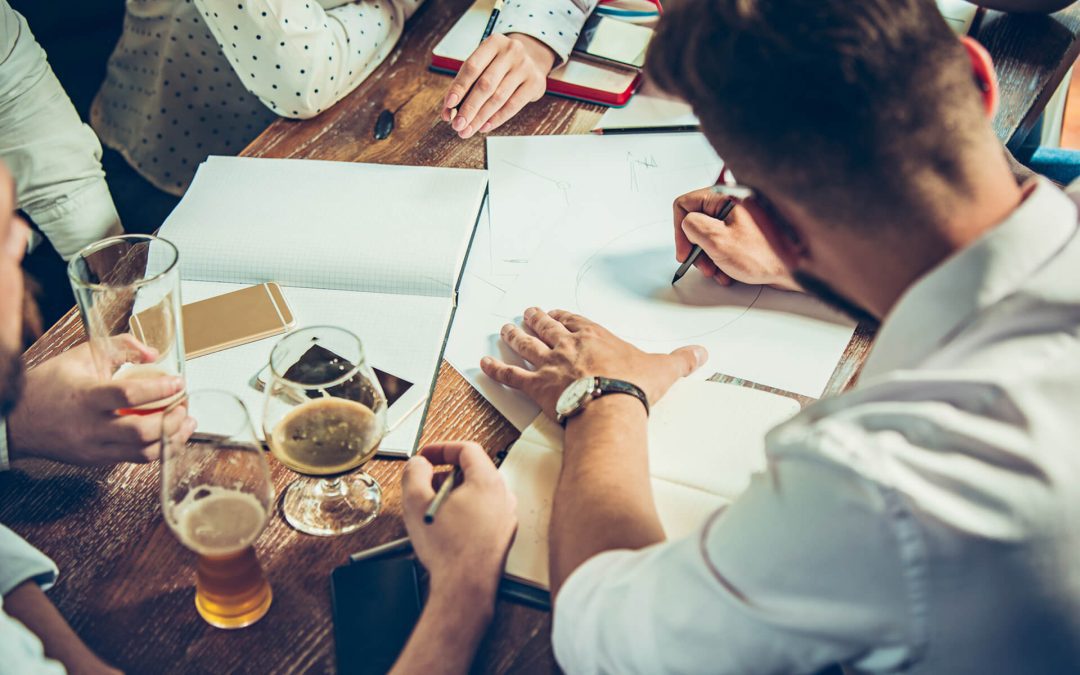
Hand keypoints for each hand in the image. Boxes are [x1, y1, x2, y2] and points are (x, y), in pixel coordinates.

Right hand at [7, 339, 193, 465]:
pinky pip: (136, 460)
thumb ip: (120, 347)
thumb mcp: (81, 356)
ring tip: (185, 421)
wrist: (18, 420)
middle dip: (172, 419)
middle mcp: (91, 427)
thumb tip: (153, 354)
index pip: (129, 395)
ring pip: (144, 452)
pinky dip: (159, 449)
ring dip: (173, 438)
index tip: (178, 382)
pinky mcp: (98, 460)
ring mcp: (95, 448)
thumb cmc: (49, 386)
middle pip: (143, 432)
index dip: (160, 389)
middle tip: (183, 404)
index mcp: (87, 397)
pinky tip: (169, 435)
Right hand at [402, 442, 516, 593]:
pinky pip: (483, 512)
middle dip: (446, 474)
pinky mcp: (502, 535)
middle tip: (426, 484)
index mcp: (488, 482)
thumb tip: (418, 464)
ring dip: (454, 495)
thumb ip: (414, 473)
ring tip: (433, 510)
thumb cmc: (448, 551)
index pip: (468, 449)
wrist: (464, 588)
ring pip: (478, 493)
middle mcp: (503, 497)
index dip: (442, 448)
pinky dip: (464, 512)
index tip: (426, 455)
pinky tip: (446, 529)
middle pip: (474, 471)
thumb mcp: (416, 503)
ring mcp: (506, 517)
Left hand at [441, 33, 555, 138]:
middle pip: (485, 84)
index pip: (472, 67)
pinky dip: (497, 118)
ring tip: (468, 130)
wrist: (532, 60)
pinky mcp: (535, 83)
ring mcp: (525, 67)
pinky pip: (513, 105)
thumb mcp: (483, 65)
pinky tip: (485, 126)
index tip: (448, 105)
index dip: (459, 87)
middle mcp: (511, 51)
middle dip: (469, 108)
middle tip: (457, 125)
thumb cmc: (500, 65)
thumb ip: (466, 86)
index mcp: (494, 42)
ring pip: (498, 97)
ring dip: (480, 117)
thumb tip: (448, 112)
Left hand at [480, 308, 706, 418]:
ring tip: (504, 329)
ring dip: (514, 336)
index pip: (576, 321)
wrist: (610, 407)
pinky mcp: (535, 386)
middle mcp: (569, 346)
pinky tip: (482, 363)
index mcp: (596, 338)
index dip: (565, 316)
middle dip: (537, 318)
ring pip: (526, 345)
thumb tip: (702, 353)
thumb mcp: (664, 369)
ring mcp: (549, 364)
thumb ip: (682, 360)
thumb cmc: (633, 388)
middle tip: (527, 312)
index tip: (558, 312)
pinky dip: (495, 369)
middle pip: (547, 327)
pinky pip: (509, 375)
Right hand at [674, 187, 800, 289]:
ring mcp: (741, 217)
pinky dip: (722, 258)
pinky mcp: (748, 230)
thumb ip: (693, 227)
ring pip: (710, 234)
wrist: (798, 268)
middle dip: (696, 247)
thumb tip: (686, 224)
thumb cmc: (766, 254)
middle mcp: (732, 203)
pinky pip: (724, 241)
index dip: (679, 230)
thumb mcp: (717, 240)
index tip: (684, 252)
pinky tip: (729, 272)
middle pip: (697, 221)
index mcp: (725, 196)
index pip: (686, 204)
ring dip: (709, 257)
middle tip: (703, 266)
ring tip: (719, 272)